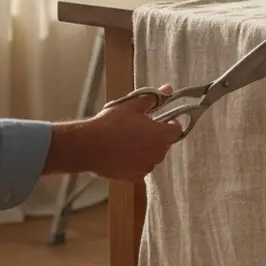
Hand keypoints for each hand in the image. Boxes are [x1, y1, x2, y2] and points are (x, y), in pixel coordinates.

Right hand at [44, 85, 182, 181]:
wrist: (88, 146)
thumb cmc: (111, 124)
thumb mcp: (132, 106)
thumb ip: (153, 98)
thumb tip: (168, 89)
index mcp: (161, 135)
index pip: (176, 130)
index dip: (169, 123)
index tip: (158, 119)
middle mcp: (158, 154)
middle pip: (164, 144)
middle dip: (156, 136)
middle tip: (139, 129)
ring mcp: (147, 167)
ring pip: (152, 156)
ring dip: (146, 150)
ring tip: (128, 141)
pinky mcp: (134, 177)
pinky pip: (141, 168)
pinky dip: (135, 162)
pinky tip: (122, 154)